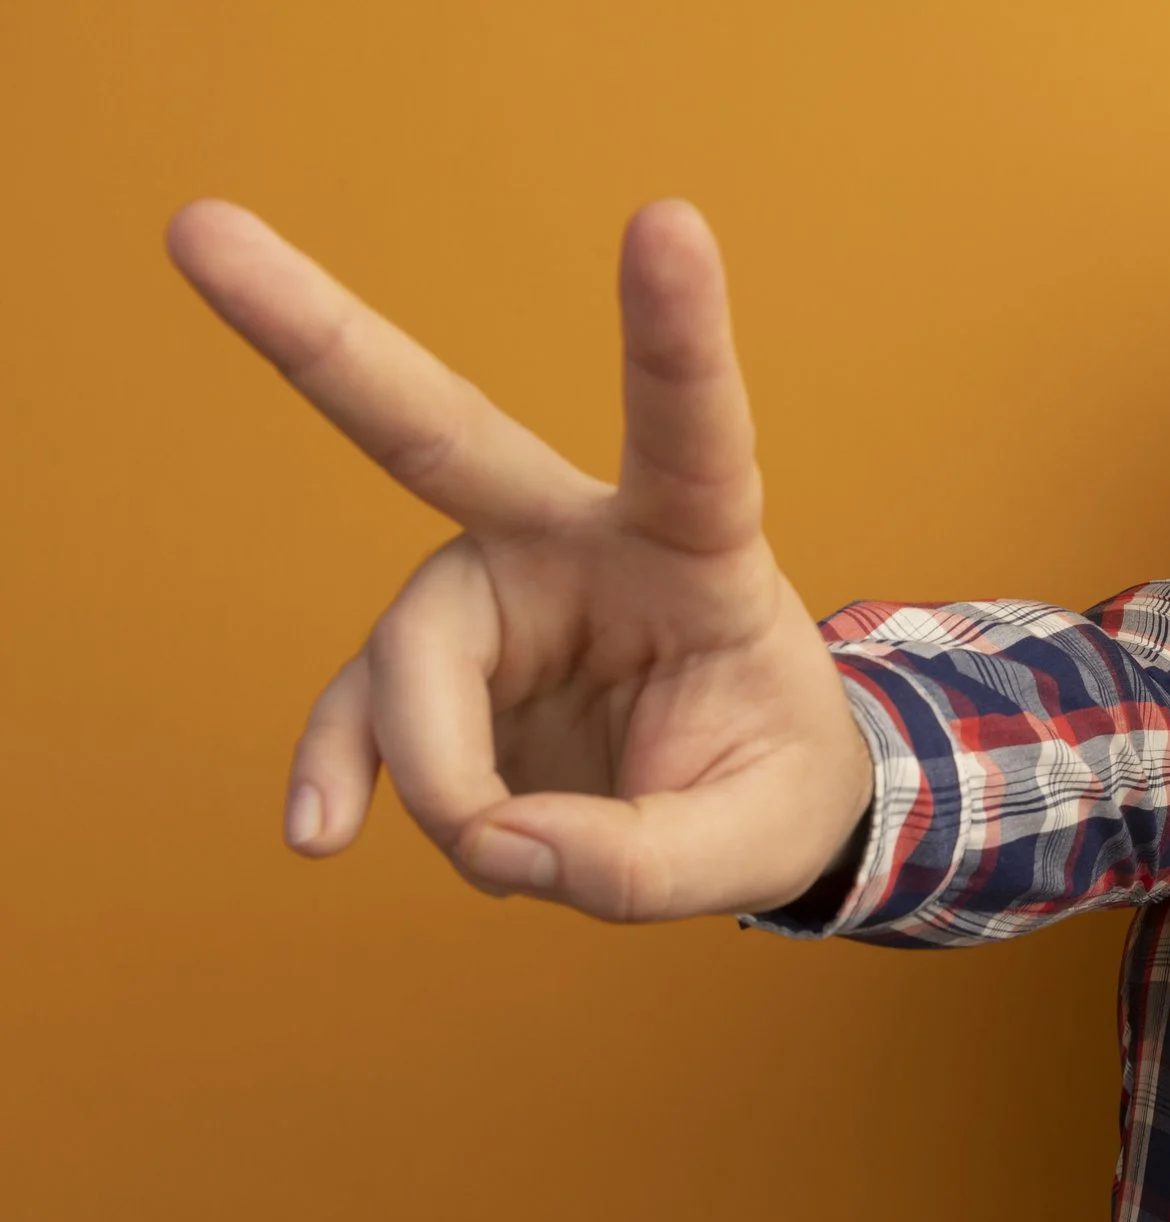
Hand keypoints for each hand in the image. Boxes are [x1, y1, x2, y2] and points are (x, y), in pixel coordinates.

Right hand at [165, 199, 869, 920]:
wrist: (749, 807)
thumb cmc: (773, 783)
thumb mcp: (756, 840)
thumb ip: (641, 858)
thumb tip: (493, 844)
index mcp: (698, 544)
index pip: (692, 429)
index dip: (675, 334)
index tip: (666, 220)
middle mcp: (576, 542)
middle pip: (438, 432)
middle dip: (319, 334)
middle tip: (201, 230)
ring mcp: (493, 600)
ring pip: (411, 660)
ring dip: (442, 773)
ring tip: (504, 849)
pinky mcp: (440, 672)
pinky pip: (364, 715)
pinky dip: (341, 772)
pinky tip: (319, 832)